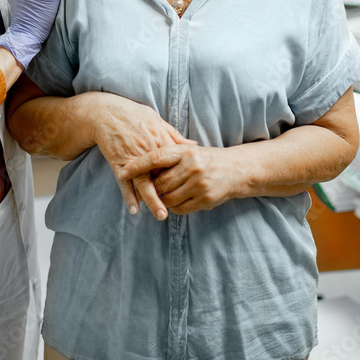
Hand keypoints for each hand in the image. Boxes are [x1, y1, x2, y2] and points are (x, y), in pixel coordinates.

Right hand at [80, 92, 195, 219]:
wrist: (106, 113)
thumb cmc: (133, 115)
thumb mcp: (157, 120)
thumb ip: (175, 135)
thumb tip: (194, 145)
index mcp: (160, 139)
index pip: (176, 162)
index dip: (184, 176)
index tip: (192, 188)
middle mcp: (148, 151)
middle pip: (162, 176)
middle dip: (171, 192)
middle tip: (181, 207)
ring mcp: (132, 158)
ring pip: (144, 183)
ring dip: (152, 200)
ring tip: (161, 214)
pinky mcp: (118, 163)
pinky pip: (124, 182)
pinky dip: (128, 196)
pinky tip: (134, 209)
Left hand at [117, 145, 243, 215]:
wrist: (236, 170)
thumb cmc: (206, 159)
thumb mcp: (189, 151)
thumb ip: (169, 154)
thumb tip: (140, 160)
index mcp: (186, 152)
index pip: (155, 158)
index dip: (137, 165)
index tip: (122, 171)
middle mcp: (193, 167)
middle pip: (160, 182)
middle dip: (150, 187)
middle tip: (142, 188)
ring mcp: (200, 185)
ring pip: (168, 198)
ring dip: (161, 199)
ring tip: (159, 195)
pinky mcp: (205, 199)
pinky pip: (180, 208)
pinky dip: (173, 206)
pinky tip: (173, 200)